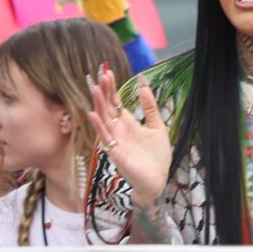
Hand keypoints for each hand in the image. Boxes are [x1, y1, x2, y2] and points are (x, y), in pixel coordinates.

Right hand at [88, 67, 172, 208]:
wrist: (159, 179)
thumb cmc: (157, 156)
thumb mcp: (158, 127)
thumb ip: (150, 108)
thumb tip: (143, 86)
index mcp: (128, 124)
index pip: (116, 103)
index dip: (111, 89)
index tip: (107, 72)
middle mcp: (119, 131)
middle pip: (107, 108)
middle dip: (104, 92)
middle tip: (100, 75)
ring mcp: (116, 141)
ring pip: (104, 120)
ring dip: (99, 105)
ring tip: (96, 89)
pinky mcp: (116, 153)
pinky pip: (105, 138)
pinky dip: (99, 126)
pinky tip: (93, 114)